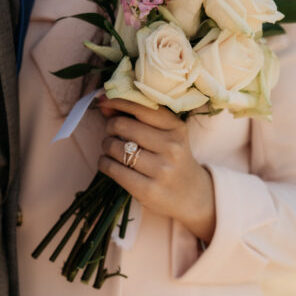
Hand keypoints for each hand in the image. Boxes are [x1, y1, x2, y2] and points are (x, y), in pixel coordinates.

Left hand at [97, 96, 215, 243]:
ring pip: (114, 147)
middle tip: (112, 132)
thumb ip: (139, 117)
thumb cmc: (172, 158)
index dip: (117, 101)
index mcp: (176, 128)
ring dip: (106, 145)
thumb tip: (103, 103)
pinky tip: (109, 163)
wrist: (192, 194)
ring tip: (112, 149)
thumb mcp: (166, 134)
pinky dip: (104, 163)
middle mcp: (171, 147)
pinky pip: (112, 168)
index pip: (140, 107)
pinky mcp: (147, 190)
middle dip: (110, 127)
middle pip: (121, 125)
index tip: (105, 102)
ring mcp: (161, 170)